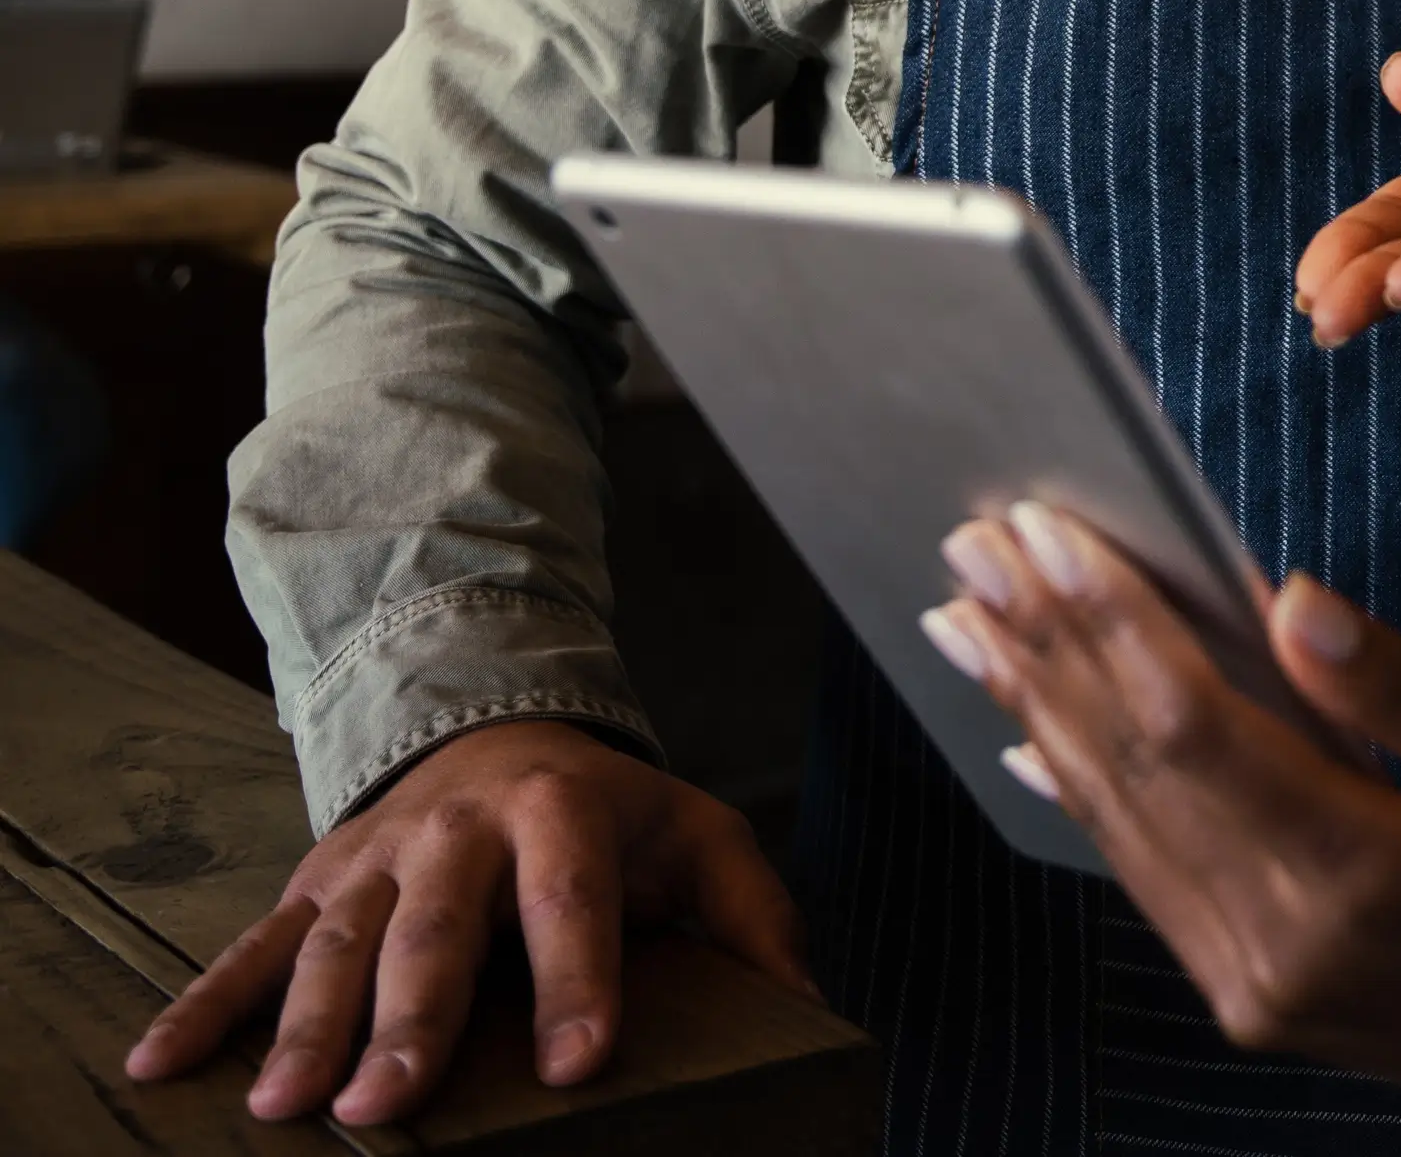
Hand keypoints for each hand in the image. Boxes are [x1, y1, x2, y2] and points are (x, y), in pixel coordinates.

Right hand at [124, 715, 811, 1127]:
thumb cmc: (615, 812)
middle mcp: (461, 828)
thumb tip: (812, 1011)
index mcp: (565, 810)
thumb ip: (755, 921)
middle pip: (438, 930)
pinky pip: (253, 944)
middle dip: (412, 1021)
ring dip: (304, 1026)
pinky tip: (159, 1066)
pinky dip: (205, 1004)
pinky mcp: (317, 879)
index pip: (576, 898)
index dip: (580, 977)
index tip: (577, 1061)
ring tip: (282, 1112)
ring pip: (338, 942)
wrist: (502, 717)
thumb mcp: (699, 840)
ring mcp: (379, 855)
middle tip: (389, 1108)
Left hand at [929, 503, 1400, 1140]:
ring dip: (1041, 712)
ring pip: (1122, 827)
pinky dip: (1084, 800)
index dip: (1112, 622)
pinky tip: (1035, 740)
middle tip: (974, 550)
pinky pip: (1147, 883)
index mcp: (1363, 871)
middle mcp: (1286, 943)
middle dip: (1047, 648)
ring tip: (972, 624)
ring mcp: (1259, 986)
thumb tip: (1289, 601)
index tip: (1046, 533)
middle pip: (1135, 770)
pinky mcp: (1254, 1001)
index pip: (1197, 725)